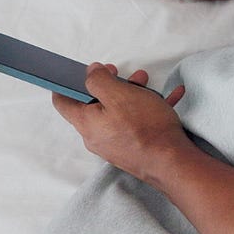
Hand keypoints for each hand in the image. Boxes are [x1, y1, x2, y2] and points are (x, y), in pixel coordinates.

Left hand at [52, 63, 190, 182]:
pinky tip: (168, 99)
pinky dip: (147, 109)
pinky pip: (135, 124)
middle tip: (121, 74)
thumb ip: (99, 80)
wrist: (170, 161)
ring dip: (130, 95)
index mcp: (86, 122)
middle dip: (109, 86)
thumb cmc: (145, 128)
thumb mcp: (119, 94)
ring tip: (147, 85)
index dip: (67, 83)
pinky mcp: (131, 148)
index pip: (62, 101)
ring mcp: (114, 144)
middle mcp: (95, 136)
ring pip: (116, 113)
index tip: (80, 72)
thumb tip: (90, 72)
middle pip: (94, 105)